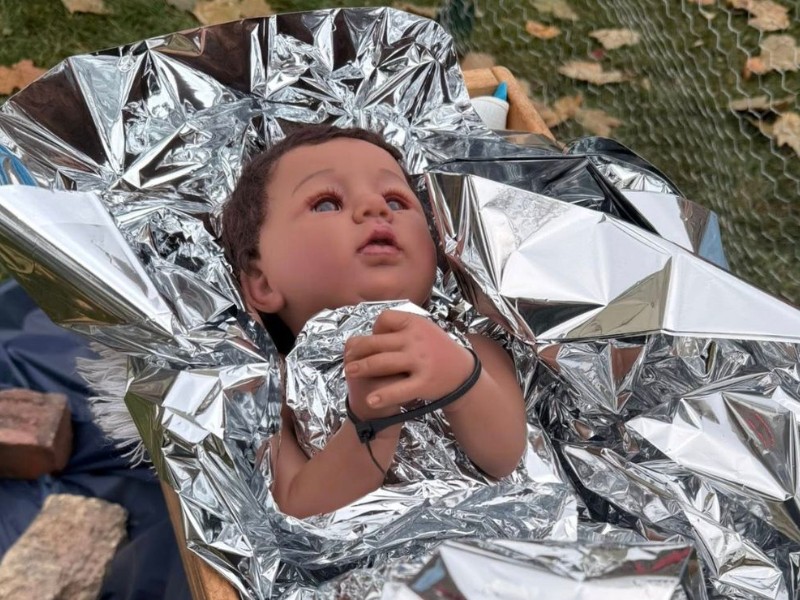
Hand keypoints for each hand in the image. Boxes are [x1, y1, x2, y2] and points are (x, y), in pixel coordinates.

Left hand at [344, 310, 472, 411]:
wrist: (463, 373)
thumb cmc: (438, 350)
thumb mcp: (425, 330)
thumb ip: (402, 327)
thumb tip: (373, 330)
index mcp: (416, 323)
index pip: (384, 319)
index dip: (374, 329)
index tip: (374, 339)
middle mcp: (416, 340)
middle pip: (377, 342)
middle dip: (358, 350)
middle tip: (348, 358)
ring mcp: (420, 361)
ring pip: (382, 363)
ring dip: (362, 368)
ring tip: (350, 372)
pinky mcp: (424, 383)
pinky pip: (398, 389)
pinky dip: (383, 396)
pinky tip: (371, 400)